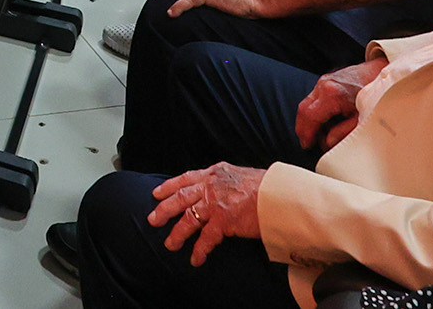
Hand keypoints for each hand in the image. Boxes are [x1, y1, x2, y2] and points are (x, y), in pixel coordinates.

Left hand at [146, 164, 266, 265]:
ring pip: (188, 219)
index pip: (186, 178)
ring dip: (177, 233)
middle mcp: (211, 185)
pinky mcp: (223, 220)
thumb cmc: (266, 186)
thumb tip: (219, 188)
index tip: (156, 193)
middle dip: (164, 209)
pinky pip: (206, 238)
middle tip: (153, 220)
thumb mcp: (239, 175)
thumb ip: (224, 181)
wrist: (279, 194)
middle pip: (180, 198)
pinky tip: (195, 259)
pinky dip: (199, 250)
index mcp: (214, 173)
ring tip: (170, 244)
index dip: (169, 186)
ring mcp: (215, 203)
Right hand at [294, 61, 377, 150]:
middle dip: (303, 128)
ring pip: (307, 103)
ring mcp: (323, 80)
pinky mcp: (326, 80)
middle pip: (303, 109)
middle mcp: (324, 85)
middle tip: (309, 142)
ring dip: (310, 120)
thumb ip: (343, 132)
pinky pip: (313, 98)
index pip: (309, 116)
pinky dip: (315, 111)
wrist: (380, 73)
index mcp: (332, 95)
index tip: (307, 145)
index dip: (306, 133)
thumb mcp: (362, 119)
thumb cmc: (374, 96)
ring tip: (321, 134)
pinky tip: (326, 122)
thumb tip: (328, 142)